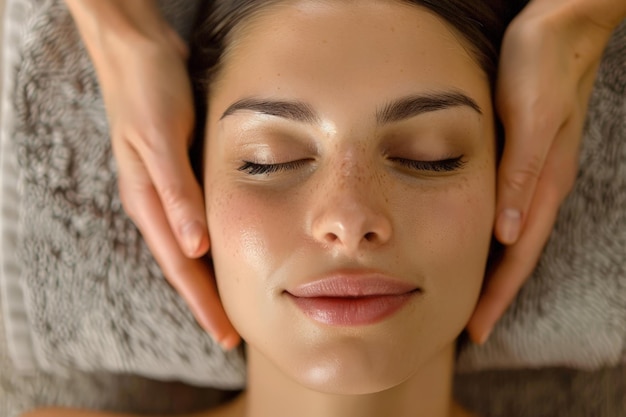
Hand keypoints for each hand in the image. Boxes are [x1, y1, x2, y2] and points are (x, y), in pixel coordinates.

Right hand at [65, 0, 239, 348]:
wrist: (138, 49)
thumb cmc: (147, 89)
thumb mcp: (162, 138)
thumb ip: (177, 192)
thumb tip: (195, 247)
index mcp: (149, 200)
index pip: (181, 266)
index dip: (203, 302)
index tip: (225, 333)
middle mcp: (156, 202)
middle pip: (185, 265)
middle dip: (207, 301)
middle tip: (232, 334)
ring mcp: (166, 188)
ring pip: (190, 247)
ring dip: (209, 278)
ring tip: (230, 303)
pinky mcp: (178, 172)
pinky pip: (195, 219)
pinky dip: (210, 243)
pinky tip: (223, 249)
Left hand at [467, 0, 624, 342]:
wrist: (558, 27)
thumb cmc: (541, 68)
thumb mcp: (531, 119)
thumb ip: (523, 175)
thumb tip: (509, 233)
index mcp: (543, 182)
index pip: (518, 254)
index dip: (497, 293)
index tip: (477, 328)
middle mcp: (541, 185)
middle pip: (516, 254)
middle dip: (495, 293)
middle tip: (472, 327)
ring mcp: (535, 172)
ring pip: (513, 236)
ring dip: (494, 270)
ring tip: (473, 297)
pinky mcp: (525, 156)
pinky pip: (509, 210)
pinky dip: (494, 237)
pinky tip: (482, 242)